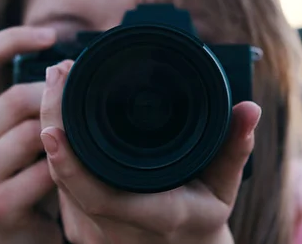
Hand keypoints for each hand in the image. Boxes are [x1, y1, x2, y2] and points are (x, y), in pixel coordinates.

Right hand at [0, 26, 62, 243]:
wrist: (23, 238)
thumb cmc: (32, 180)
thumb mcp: (30, 137)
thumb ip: (35, 104)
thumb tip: (67, 63)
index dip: (12, 39)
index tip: (52, 34)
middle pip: (16, 98)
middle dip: (57, 101)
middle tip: (85, 107)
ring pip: (32, 132)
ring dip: (64, 137)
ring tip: (78, 147)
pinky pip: (45, 170)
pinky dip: (66, 169)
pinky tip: (72, 175)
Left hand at [40, 61, 260, 243]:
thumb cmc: (202, 219)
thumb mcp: (223, 187)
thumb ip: (234, 148)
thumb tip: (249, 109)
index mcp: (154, 218)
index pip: (99, 198)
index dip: (70, 165)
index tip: (52, 128)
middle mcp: (114, 231)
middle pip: (66, 179)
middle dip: (55, 121)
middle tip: (59, 73)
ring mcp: (91, 231)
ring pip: (56, 181)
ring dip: (51, 129)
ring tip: (57, 83)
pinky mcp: (79, 224)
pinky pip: (58, 185)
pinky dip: (55, 148)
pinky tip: (57, 115)